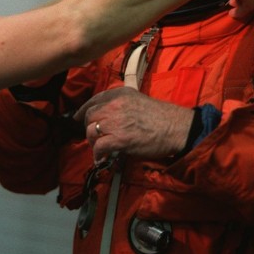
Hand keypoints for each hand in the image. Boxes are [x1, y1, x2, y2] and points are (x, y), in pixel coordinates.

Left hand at [73, 87, 192, 161]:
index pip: (93, 100)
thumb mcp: (138, 101)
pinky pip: (99, 146)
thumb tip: (107, 118)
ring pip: (91, 131)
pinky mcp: (120, 138)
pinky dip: (98, 154)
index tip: (77, 117)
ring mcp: (116, 121)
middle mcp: (114, 105)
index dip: (82, 110)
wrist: (175, 127)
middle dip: (89, 128)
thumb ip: (121, 105)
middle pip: (89, 116)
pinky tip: (102, 159)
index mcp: (119, 94)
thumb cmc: (161, 117)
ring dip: (93, 143)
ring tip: (100, 150)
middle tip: (95, 138)